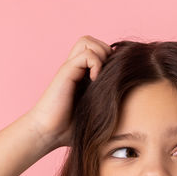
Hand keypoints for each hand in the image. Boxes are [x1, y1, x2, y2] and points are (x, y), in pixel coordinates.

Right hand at [24, 35, 112, 151]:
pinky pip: (86, 54)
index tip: (114, 79)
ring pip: (87, 41)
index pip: (98, 51)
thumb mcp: (96, 117)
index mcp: (82, 76)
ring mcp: (70, 69)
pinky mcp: (66, 72)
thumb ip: (109, 108)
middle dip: (105, 53)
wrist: (47, 133)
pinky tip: (95, 81)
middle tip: (107, 75)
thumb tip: (129, 114)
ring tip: (101, 76)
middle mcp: (75, 69)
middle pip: (92, 41)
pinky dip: (96, 63)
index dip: (110, 59)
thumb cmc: (69, 130)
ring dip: (100, 54)